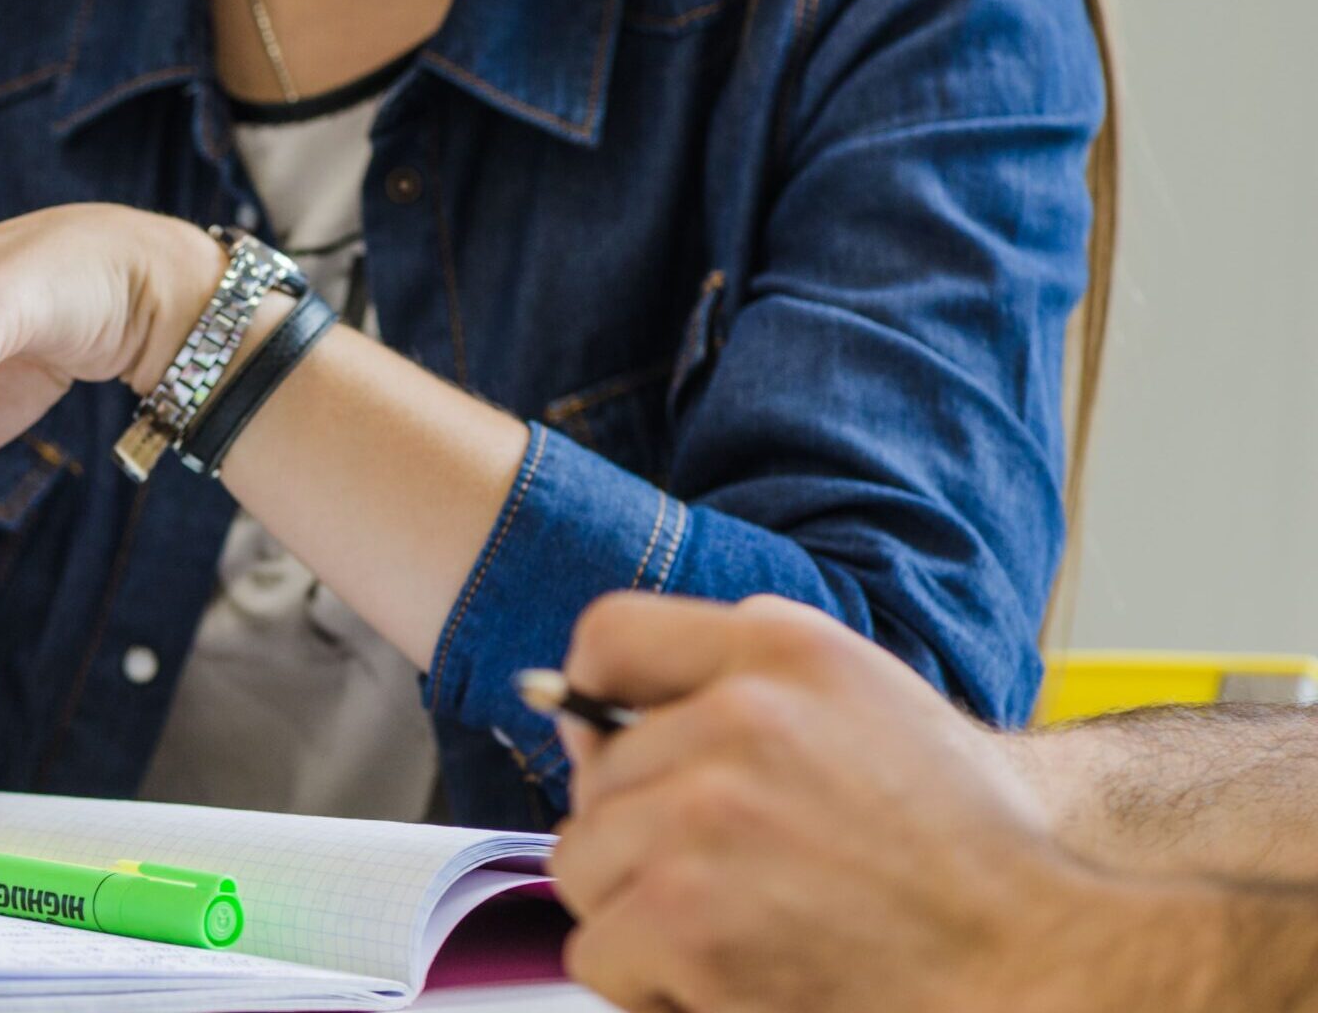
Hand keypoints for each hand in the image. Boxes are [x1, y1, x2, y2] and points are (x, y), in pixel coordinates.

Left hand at [549, 593, 1096, 1012]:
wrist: (1036, 965)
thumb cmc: (960, 856)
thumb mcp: (865, 711)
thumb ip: (738, 691)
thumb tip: (581, 724)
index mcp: (784, 651)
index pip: (611, 638)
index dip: (590, 702)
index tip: (600, 750)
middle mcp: (740, 717)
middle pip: (596, 779)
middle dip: (643, 840)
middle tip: (746, 883)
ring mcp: (706, 816)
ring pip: (584, 866)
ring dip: (643, 914)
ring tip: (750, 928)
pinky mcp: (683, 916)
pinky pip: (600, 952)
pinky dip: (652, 985)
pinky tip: (738, 979)